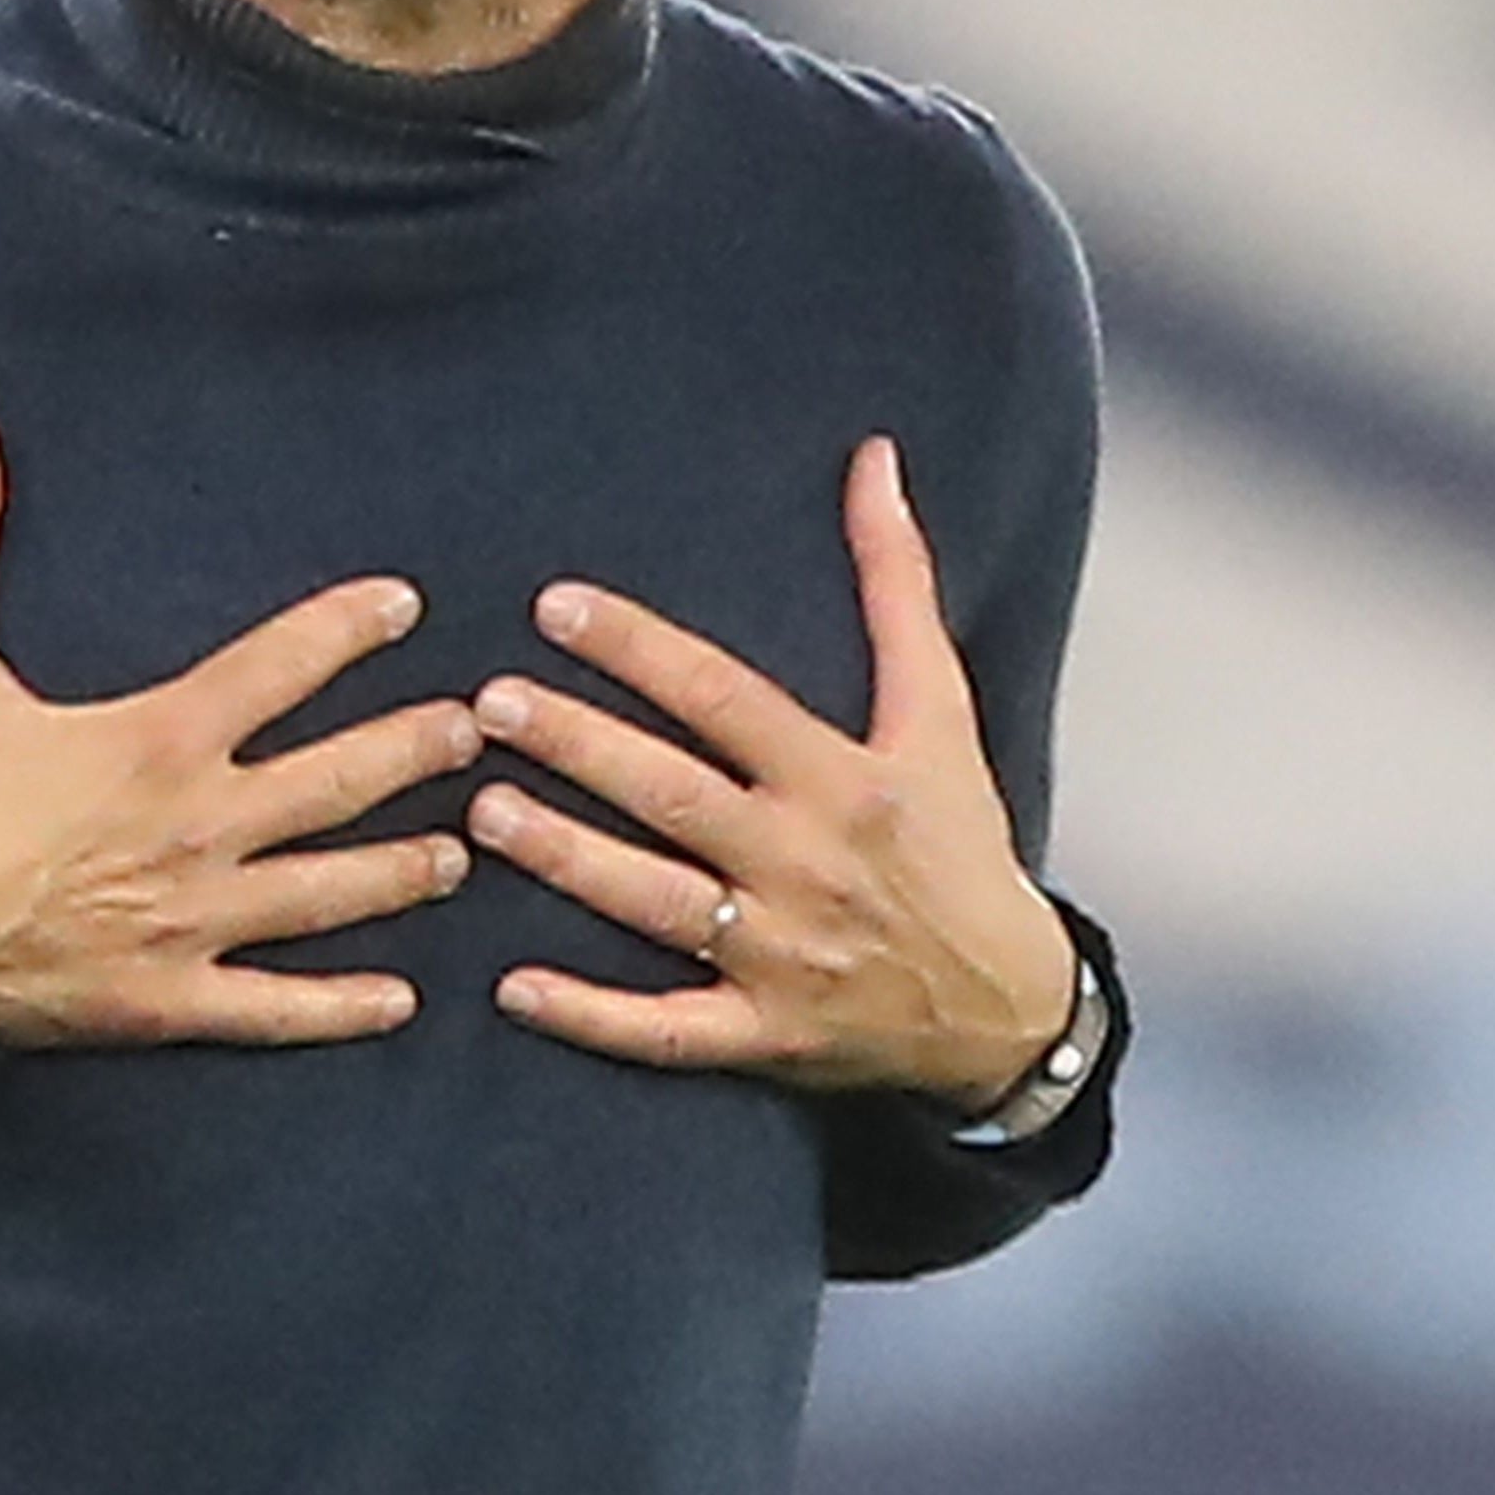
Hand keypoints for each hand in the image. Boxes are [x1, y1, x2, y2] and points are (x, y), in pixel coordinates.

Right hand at [0, 396, 477, 1047]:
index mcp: (156, 739)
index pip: (278, 667)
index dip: (346, 629)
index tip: (406, 604)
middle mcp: (197, 830)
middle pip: (337, 783)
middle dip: (413, 750)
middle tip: (479, 729)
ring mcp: (188, 925)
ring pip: (327, 894)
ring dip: (403, 871)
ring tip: (463, 852)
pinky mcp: (160, 1004)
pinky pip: (272, 1011)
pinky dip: (340, 1010)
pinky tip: (399, 1002)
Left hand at [464, 435, 1077, 1106]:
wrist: (1013, 1008)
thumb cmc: (959, 842)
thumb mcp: (941, 711)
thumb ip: (895, 582)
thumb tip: (872, 458)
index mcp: (845, 778)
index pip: (726, 697)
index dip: (639, 649)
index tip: (554, 606)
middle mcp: (807, 863)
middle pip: (673, 794)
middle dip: (576, 745)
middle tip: (485, 703)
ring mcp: (780, 956)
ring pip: (653, 903)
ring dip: (563, 858)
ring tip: (481, 812)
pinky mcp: (763, 1036)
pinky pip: (663, 1031)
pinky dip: (590, 1015)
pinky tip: (513, 988)